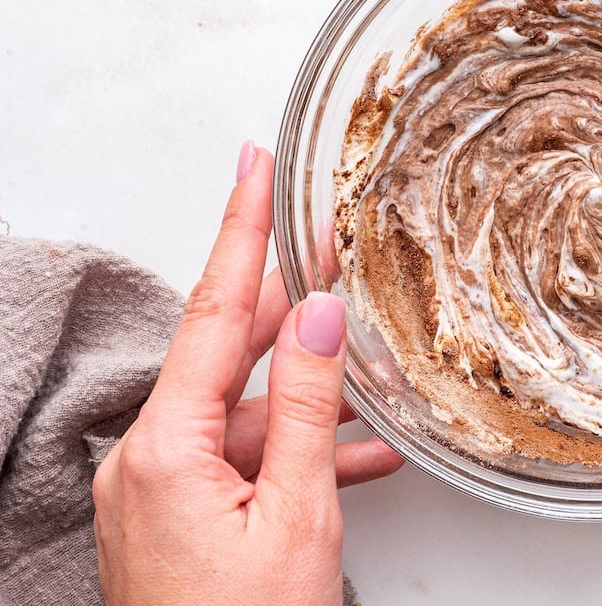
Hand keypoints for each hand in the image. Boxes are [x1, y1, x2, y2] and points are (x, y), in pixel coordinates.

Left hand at [93, 142, 403, 604]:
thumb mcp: (298, 514)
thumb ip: (309, 407)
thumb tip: (325, 318)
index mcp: (166, 449)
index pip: (215, 313)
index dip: (241, 232)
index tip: (252, 167)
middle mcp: (149, 460)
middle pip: (228, 354)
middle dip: (287, 305)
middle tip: (321, 241)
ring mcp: (161, 491)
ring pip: (246, 412)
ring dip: (311, 397)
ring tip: (369, 373)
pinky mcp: (181, 516)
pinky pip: (245, 460)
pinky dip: (298, 451)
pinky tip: (357, 452)